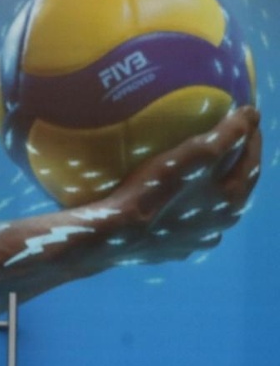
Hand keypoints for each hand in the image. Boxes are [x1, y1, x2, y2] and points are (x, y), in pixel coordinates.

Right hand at [102, 106, 261, 263]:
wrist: (113, 235)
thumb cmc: (155, 191)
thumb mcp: (196, 154)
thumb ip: (228, 134)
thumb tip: (252, 114)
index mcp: (232, 200)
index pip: (252, 162)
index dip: (250, 136)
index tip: (243, 117)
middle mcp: (220, 225)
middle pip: (234, 187)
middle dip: (232, 164)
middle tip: (223, 143)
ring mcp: (194, 242)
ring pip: (210, 211)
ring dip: (208, 193)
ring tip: (195, 177)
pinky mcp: (169, 251)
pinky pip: (184, 228)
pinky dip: (184, 214)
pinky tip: (172, 208)